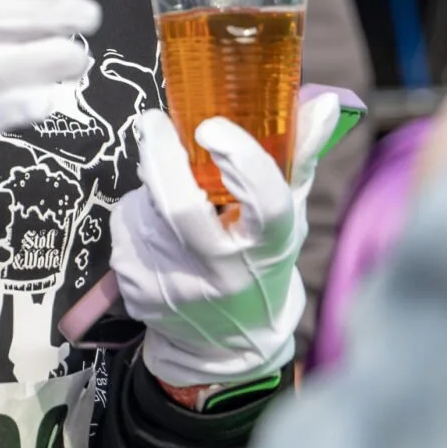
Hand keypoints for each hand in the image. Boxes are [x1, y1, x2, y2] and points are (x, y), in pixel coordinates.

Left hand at [106, 93, 345, 386]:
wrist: (226, 347)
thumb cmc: (260, 266)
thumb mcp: (289, 217)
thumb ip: (301, 157)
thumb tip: (321, 100)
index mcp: (269, 246)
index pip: (265, 200)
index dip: (240, 158)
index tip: (212, 126)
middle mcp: (224, 270)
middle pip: (181, 206)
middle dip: (161, 156)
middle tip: (155, 122)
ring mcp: (178, 286)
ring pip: (145, 211)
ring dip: (148, 186)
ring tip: (164, 187)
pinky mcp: (142, 293)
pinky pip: (125, 233)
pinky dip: (135, 215)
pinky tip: (154, 225)